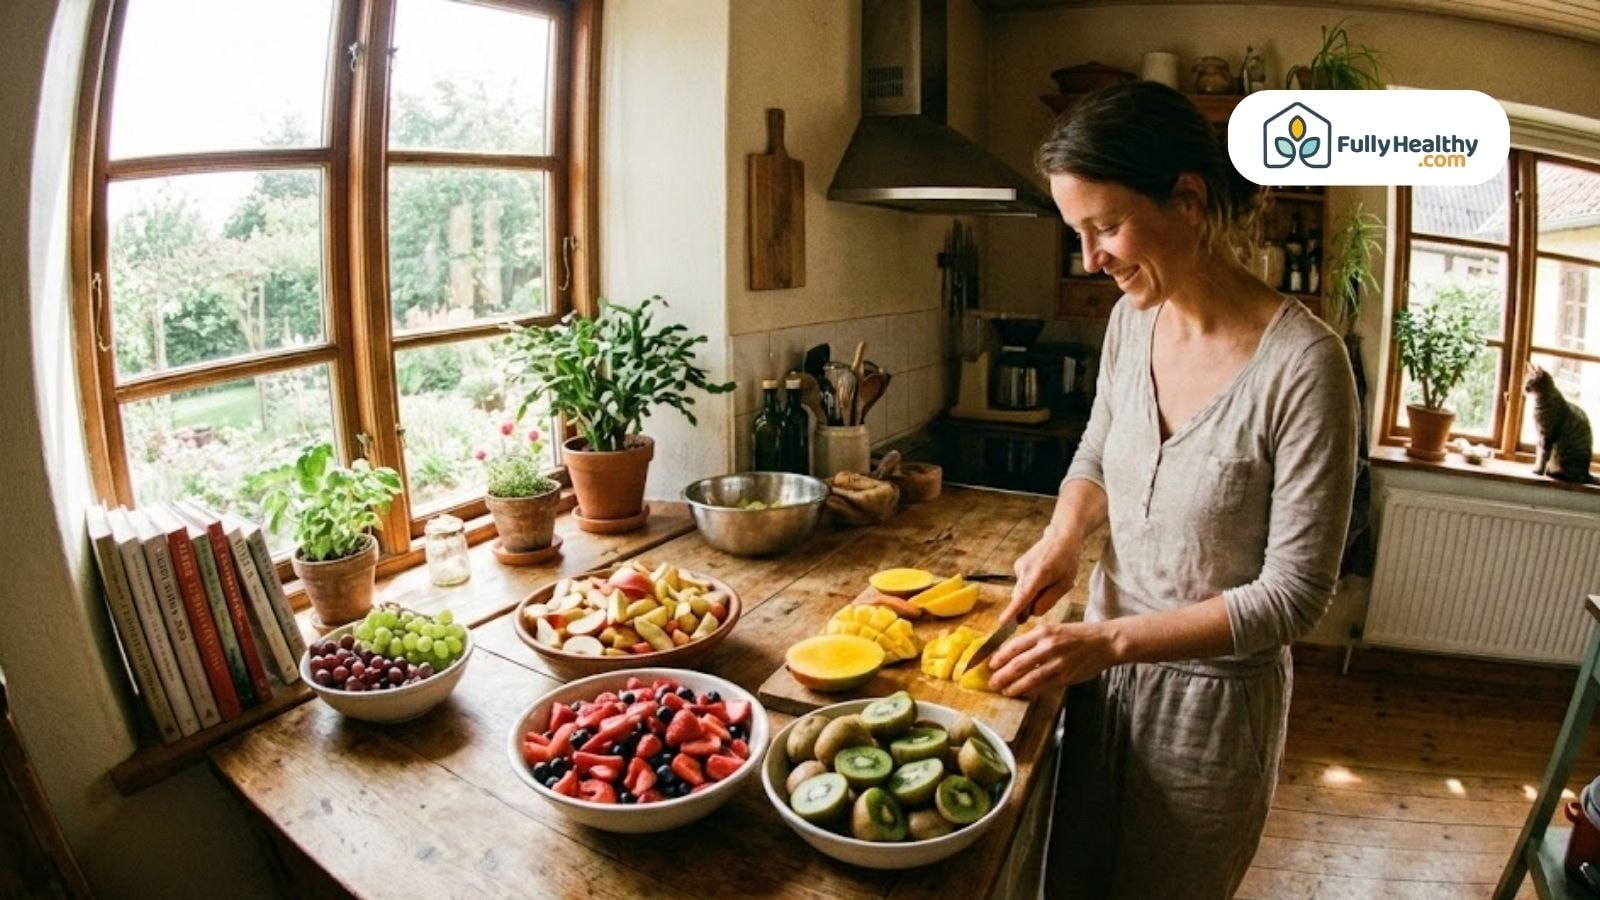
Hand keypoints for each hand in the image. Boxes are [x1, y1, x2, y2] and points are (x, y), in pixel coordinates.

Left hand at [986, 621, 1116, 697]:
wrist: (1106, 642)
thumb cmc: (1080, 635)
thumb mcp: (1055, 629)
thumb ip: (1036, 640)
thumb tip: (1014, 653)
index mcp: (1044, 632)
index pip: (1015, 645)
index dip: (1000, 656)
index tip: (990, 664)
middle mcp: (1049, 646)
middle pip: (1018, 663)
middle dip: (1002, 675)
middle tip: (991, 682)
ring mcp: (1058, 662)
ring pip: (1029, 677)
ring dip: (1014, 686)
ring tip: (1004, 690)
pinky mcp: (1066, 675)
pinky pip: (1044, 685)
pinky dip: (1031, 690)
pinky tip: (1023, 693)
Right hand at [1000, 530, 1081, 625]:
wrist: (1061, 536)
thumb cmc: (1067, 560)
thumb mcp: (1065, 583)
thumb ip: (1049, 600)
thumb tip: (1033, 613)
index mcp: (1039, 575)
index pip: (1023, 597)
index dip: (1012, 610)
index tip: (1001, 621)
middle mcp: (1025, 570)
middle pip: (1020, 598)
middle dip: (1028, 606)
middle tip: (1046, 600)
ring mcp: (1020, 567)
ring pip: (1021, 591)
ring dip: (1031, 595)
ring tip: (1049, 582)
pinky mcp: (1018, 565)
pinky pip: (1022, 583)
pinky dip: (1030, 585)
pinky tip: (1043, 575)